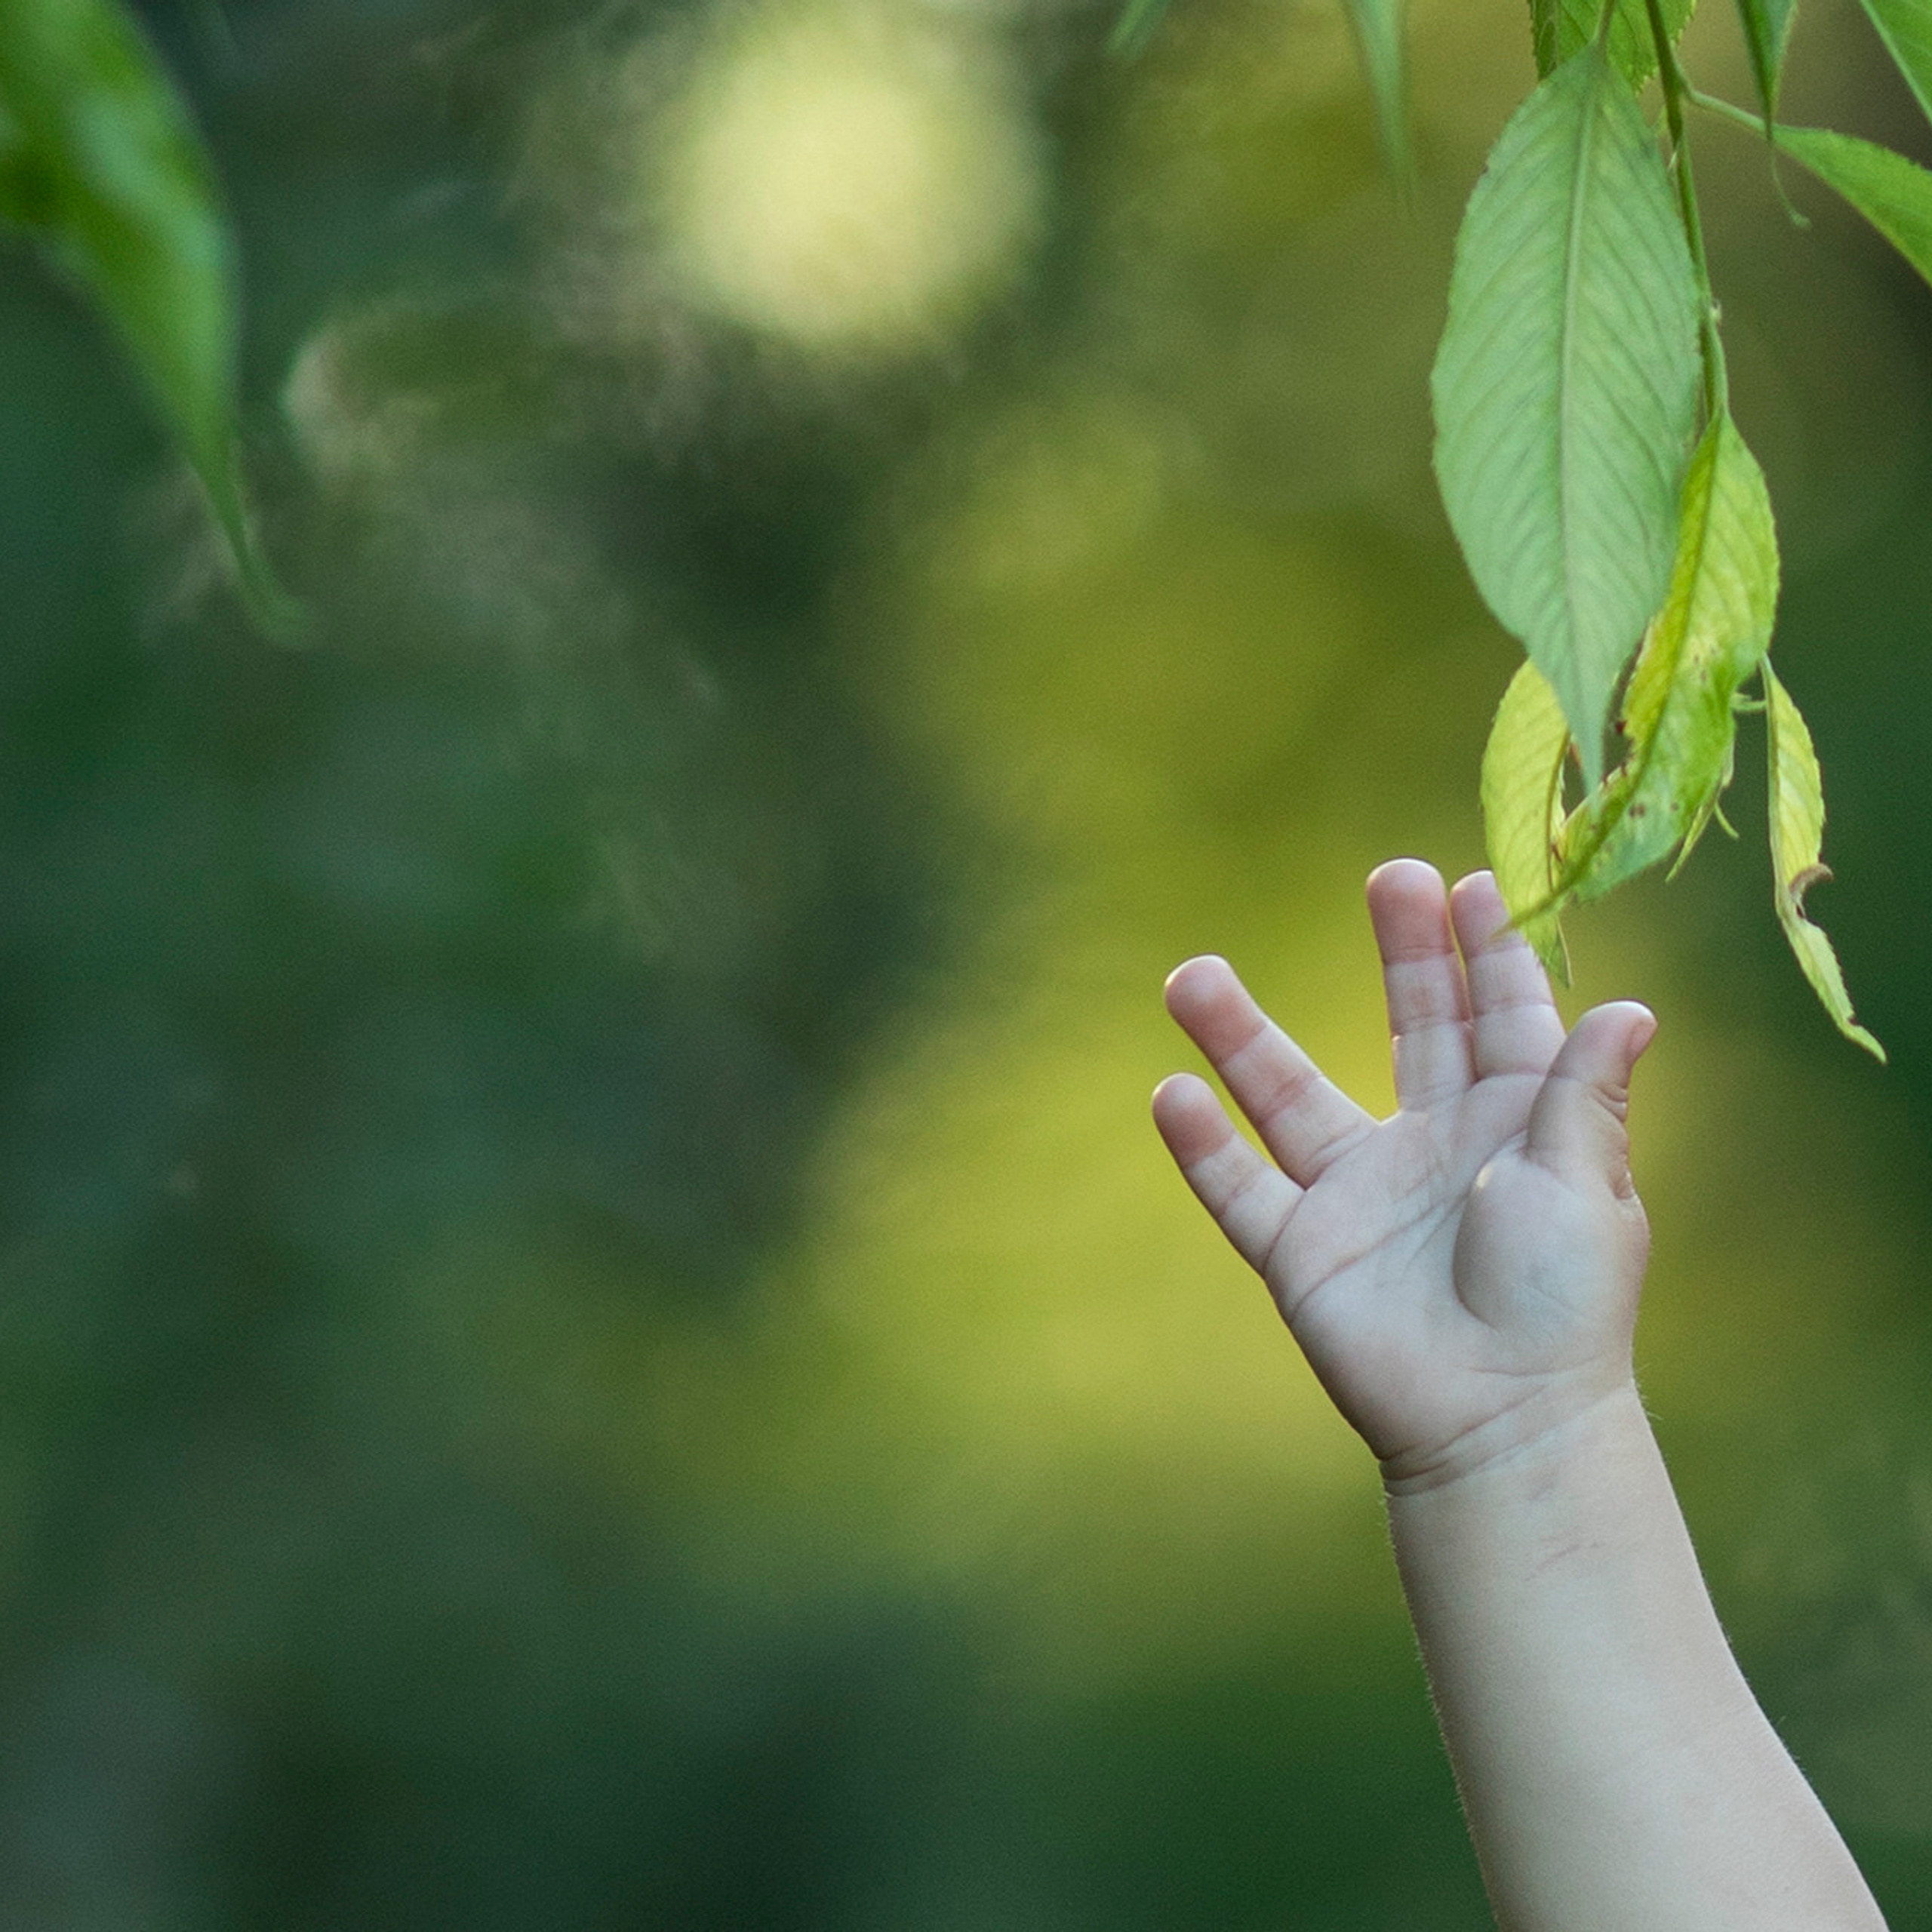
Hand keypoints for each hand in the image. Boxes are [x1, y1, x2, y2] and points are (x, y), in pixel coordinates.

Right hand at [1152, 859, 1657, 1490]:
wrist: (1500, 1425)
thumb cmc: (1562, 1306)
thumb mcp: (1584, 1186)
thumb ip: (1584, 1095)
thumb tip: (1631, 1007)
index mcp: (1513, 1125)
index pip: (1501, 1016)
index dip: (1489, 951)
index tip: (1473, 882)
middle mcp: (1432, 1143)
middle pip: (1409, 1024)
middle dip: (1401, 951)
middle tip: (1389, 876)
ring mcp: (1359, 1193)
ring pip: (1286, 1094)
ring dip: (1239, 1036)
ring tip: (1192, 974)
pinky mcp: (1301, 1249)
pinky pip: (1240, 1188)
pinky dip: (1202, 1148)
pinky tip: (1169, 1094)